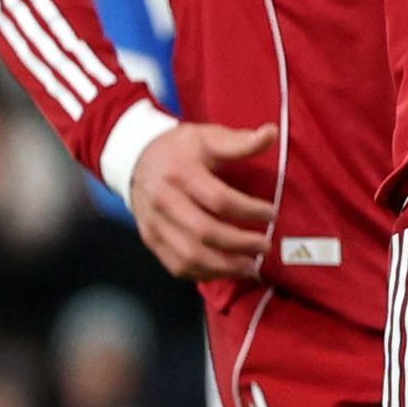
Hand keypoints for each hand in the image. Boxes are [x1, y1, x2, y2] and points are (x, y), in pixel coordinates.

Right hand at [129, 120, 277, 280]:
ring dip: (224, 267)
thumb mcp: (207, 136)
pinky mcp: (150, 239)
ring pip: (189, 256)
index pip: (219, 200)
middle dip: (240, 244)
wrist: (135, 159)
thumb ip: (240, 141)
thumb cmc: (179, 148)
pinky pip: (176, 265)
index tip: (272, 214)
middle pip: (204, 232)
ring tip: (251, 267)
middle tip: (265, 246)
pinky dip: (203, 273)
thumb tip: (272, 133)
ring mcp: (154, 224)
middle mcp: (163, 202)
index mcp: (180, 173)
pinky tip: (225, 271)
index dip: (249, 210)